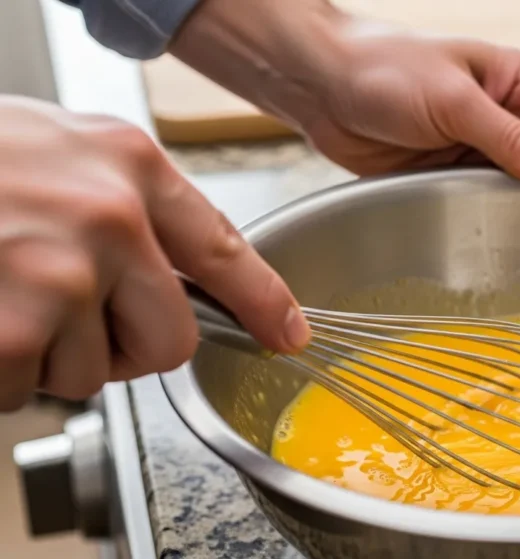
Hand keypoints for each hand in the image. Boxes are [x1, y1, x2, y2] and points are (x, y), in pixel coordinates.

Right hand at [0, 97, 308, 409]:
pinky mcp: (8, 329)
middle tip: (73, 320)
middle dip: (127, 348)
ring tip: (2, 294)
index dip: (265, 302)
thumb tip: (175, 266)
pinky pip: (24, 388)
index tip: (288, 335)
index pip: (225, 250)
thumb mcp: (61, 146)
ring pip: (91, 371)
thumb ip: (125, 200)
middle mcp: (110, 221)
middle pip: (171, 340)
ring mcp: (60, 277)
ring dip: (46, 353)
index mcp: (129, 167)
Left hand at [171, 0, 519, 184]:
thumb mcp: (454, 100)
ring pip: (519, 187)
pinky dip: (491, 215)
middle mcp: (506, 115)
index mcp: (518, 81)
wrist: (319, 87)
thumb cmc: (384, 67)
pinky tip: (501, 234)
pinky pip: (482, 200)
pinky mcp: (451, 174)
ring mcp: (478, 147)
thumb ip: (508, 137)